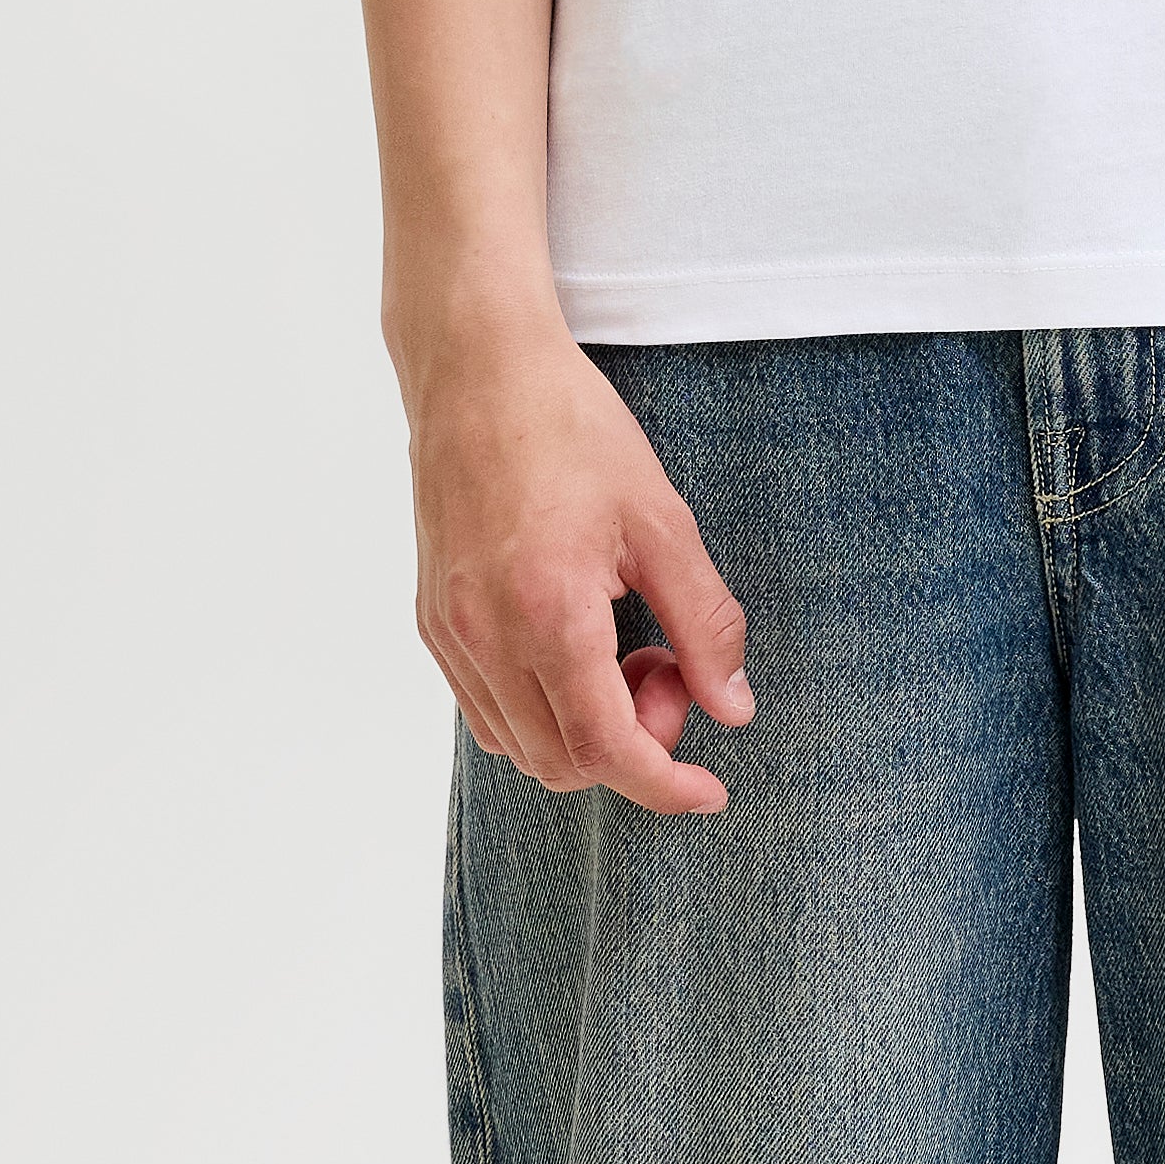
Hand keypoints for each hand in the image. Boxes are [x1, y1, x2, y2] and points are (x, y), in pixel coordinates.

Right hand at [403, 314, 753, 817]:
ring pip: (520, 746)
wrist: (478, 371)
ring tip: (624, 646)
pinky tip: (577, 646)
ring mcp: (449, 633)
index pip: (607, 749)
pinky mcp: (431, 621)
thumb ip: (705, 624)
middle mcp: (485, 637)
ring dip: (584, 728)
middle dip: (633, 742)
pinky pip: (486, 710)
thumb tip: (733, 708)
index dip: (665, 785)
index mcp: (549, 614)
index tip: (708, 792)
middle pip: (564, 761)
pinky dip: (541, 709)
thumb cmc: (572, 431)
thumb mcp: (663, 522)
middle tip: (669, 665)